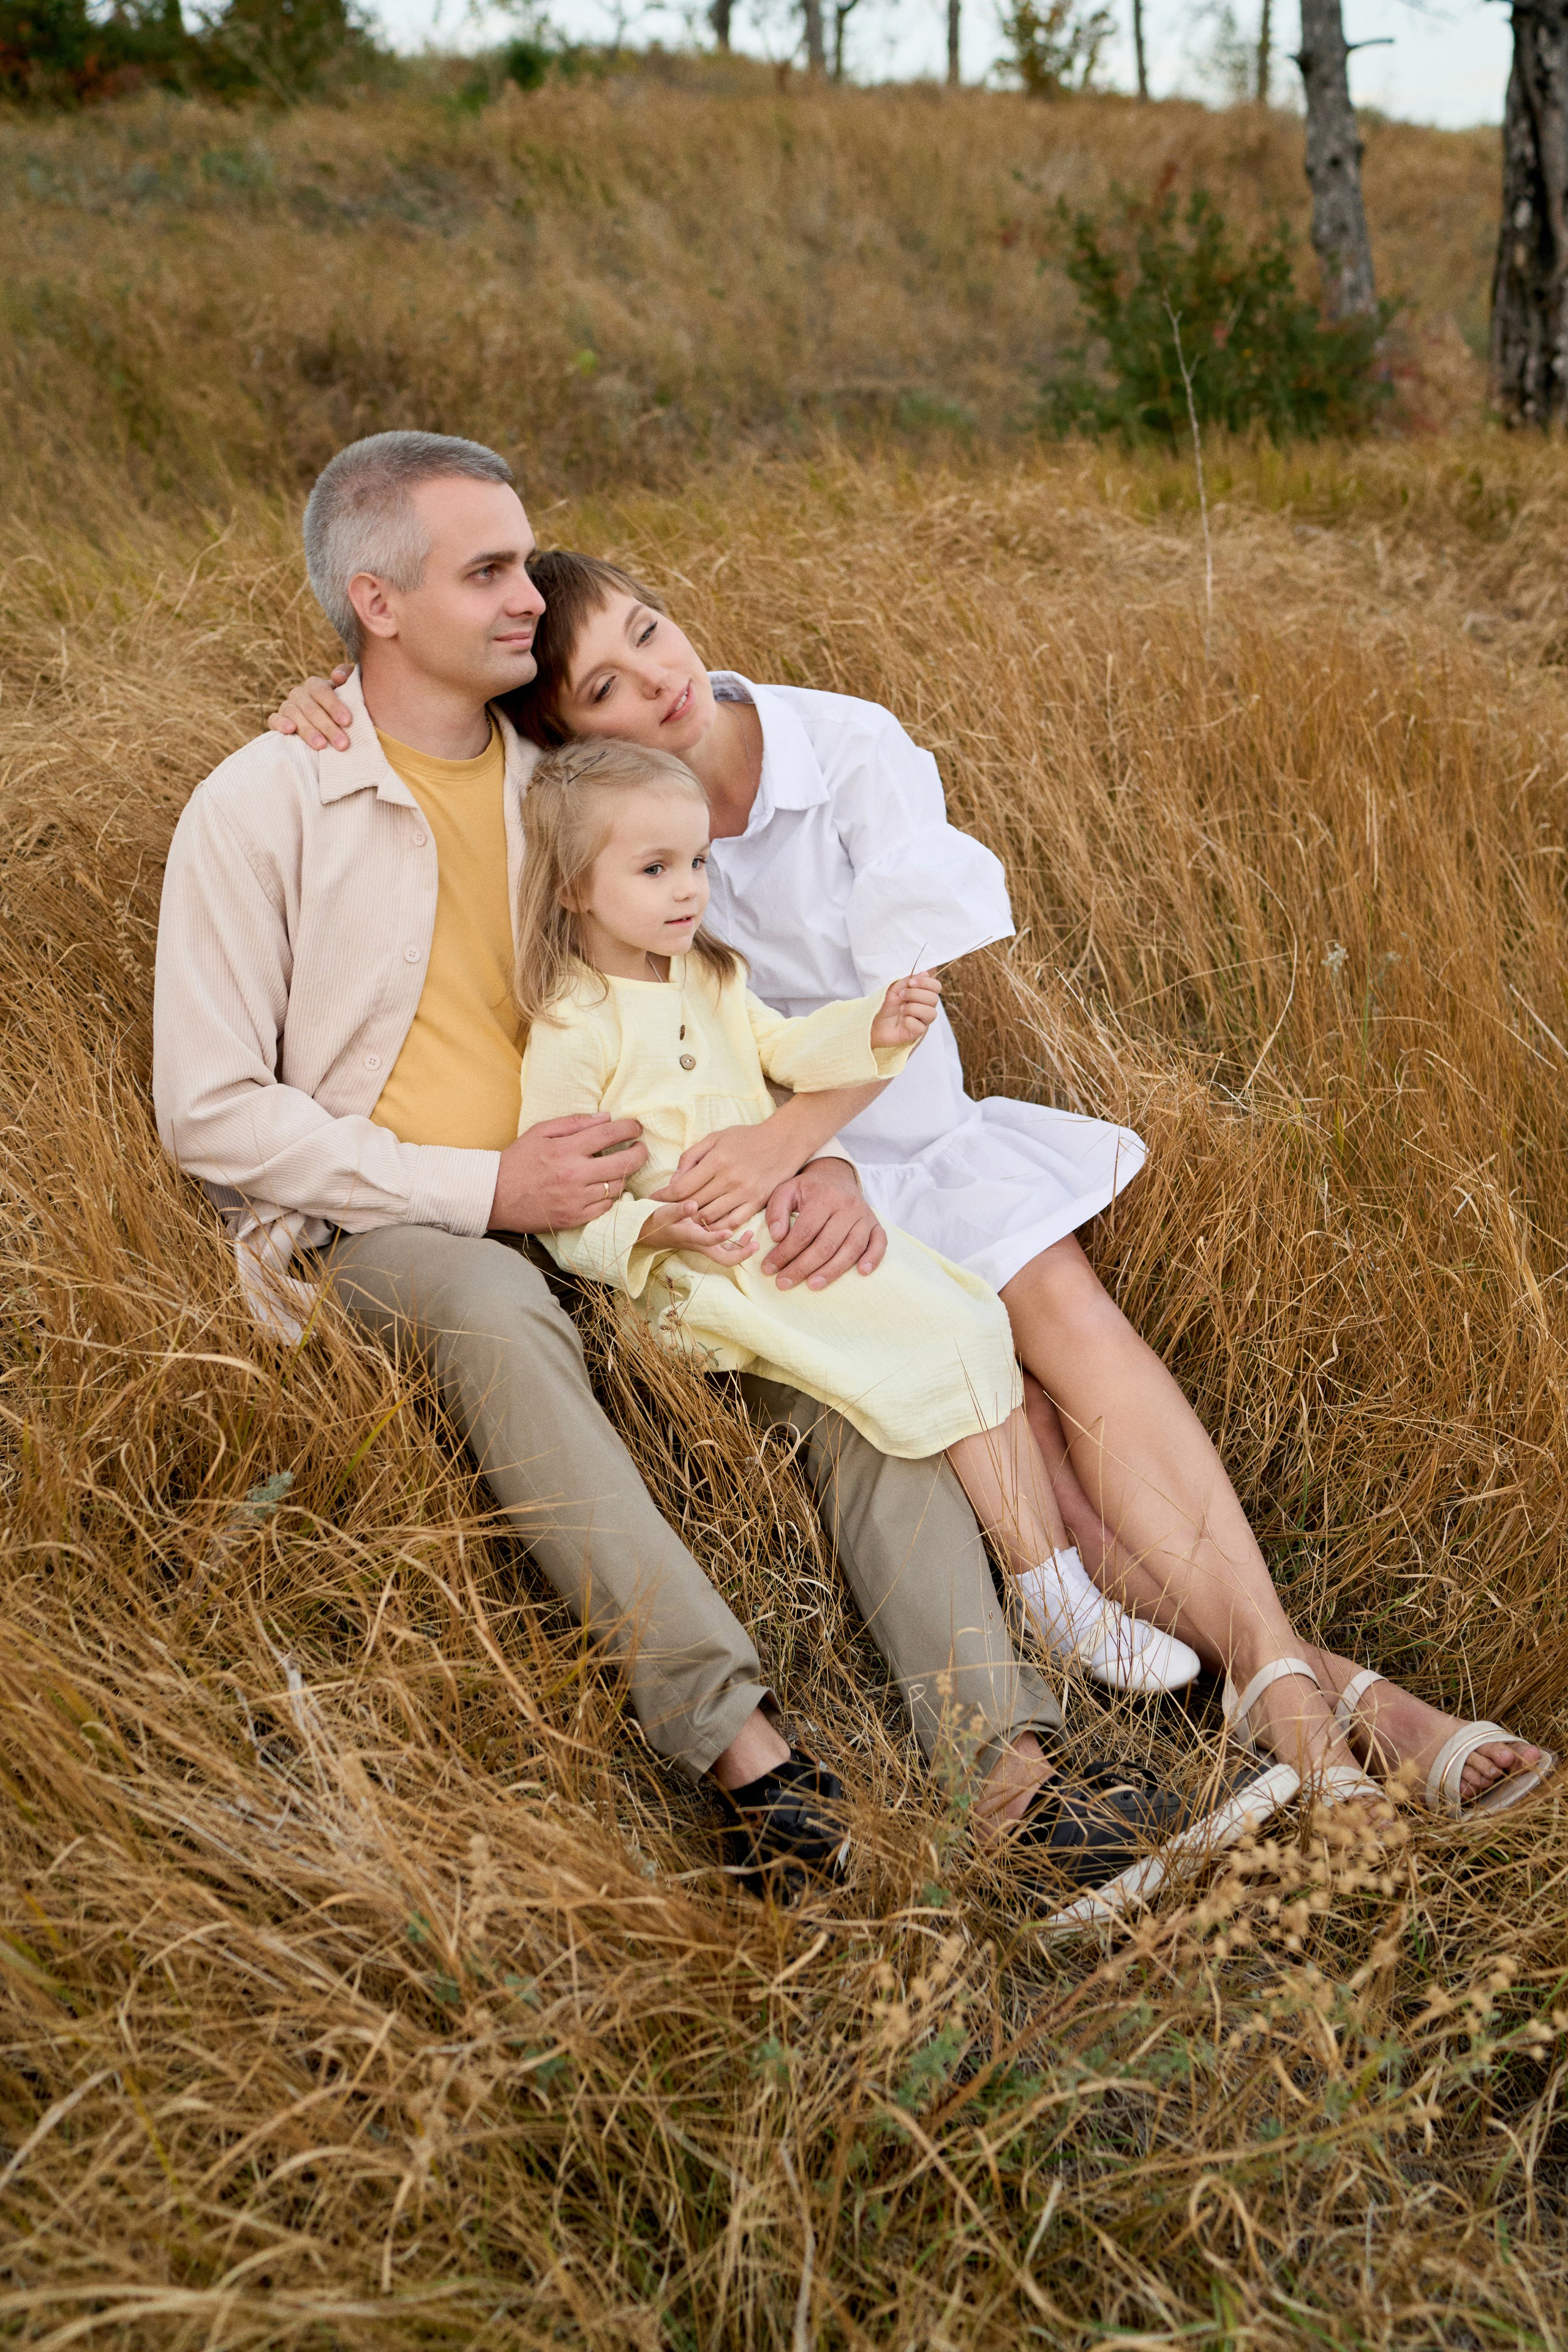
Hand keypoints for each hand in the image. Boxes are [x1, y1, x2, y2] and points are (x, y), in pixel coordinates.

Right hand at [267, 668, 353, 751]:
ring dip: (308, 731)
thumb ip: (348, 678)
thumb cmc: (338, 710)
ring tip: (321, 745)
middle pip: (311, 708)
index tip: (347, 722)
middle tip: (342, 743)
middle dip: (327, 727)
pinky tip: (290, 730)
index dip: (334, 705)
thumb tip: (338, 677)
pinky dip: (281, 723)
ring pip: (295, 715)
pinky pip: (274, 719)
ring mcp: (286, 706)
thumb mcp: (347, 692)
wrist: (321, 726)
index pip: (322, 691)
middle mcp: (299, 694)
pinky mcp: (276, 720)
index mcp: (315, 686)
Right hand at [489, 1115, 646, 1231]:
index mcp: (566, 1149)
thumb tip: (606, 1117)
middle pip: (624, 1163)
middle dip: (640, 1153)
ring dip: (623, 1175)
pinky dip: (609, 1196)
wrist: (495, 1195)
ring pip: (617, 1186)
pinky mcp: (574, 1218)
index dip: (630, 1129)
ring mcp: (576, 1199)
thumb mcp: (540, 1131)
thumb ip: (574, 1123)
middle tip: (640, 1148)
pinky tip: (605, 1188)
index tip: (636, 1128)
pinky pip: (605, 1207)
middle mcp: (574, 1174)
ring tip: (619, 1168)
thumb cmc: (517, 1160)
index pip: (609, 1134)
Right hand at [639, 1199, 759, 1265]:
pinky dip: (737, 1242)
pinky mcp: (706, 1241)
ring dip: (742, 1248)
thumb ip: (678, 1208)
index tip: (730, 1231)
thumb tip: (692, 1204)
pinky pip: (725, 1247)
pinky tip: (743, 1229)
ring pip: (726, 1254)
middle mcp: (699, 1245)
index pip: (706, 1242)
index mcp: (689, 1237)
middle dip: (741, 1254)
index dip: (718, 1238)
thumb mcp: (664, 1211)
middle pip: (723, 1258)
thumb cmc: (657, 1219)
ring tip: (753, 1235)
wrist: (648, 1230)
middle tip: (756, 1244)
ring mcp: (704, 1245)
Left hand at [652, 1120, 812, 1231]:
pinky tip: (708, 1224)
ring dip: (694, 1220)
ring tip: (685, 1218)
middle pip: (693, 1204)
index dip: (664, 1197)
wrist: (785, 1141)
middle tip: (666, 1211)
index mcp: (717, 1160)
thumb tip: (674, 1181)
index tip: (654, 1199)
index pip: (682, 1188)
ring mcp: (744, 1193)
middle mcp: (730, 1179)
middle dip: (676, 1209)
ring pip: (710, 1217)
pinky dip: (717, 1227)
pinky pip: (732, 1223)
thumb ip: (692, 1157)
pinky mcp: (757, 1203)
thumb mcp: (716, 1138)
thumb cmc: (747, 1138)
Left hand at [762, 1157, 886, 1290]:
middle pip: (826, 1245)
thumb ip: (776, 1211)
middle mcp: (847, 1207)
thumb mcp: (786, 1190)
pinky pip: (879, 1243)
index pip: (804, 1232)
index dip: (785, 1253)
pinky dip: (873, 1258)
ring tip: (812, 1286)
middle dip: (803, 1267)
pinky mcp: (876, 1225)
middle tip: (784, 1283)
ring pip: (851, 1249)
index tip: (769, 1269)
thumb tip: (777, 1236)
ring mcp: (864, 1217)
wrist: (836, 1176)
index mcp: (824, 1197)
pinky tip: (862, 1273)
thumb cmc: (808, 1189)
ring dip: (832, 1271)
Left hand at [870, 971, 941, 1051]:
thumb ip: (908, 981)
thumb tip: (925, 973)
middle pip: (934, 999)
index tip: (911, 983)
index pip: (936, 986)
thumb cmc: (885, 1004)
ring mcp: (922, 1020)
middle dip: (915, 995)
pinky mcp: (917, 1033)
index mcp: (922, 994)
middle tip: (901, 996)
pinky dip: (909, 1022)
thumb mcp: (894, 989)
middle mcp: (925, 1007)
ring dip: (913, 1008)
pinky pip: (921, 1027)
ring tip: (901, 1010)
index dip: (926, 983)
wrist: (873, 1021)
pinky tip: (902, 1022)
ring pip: (931, 1013)